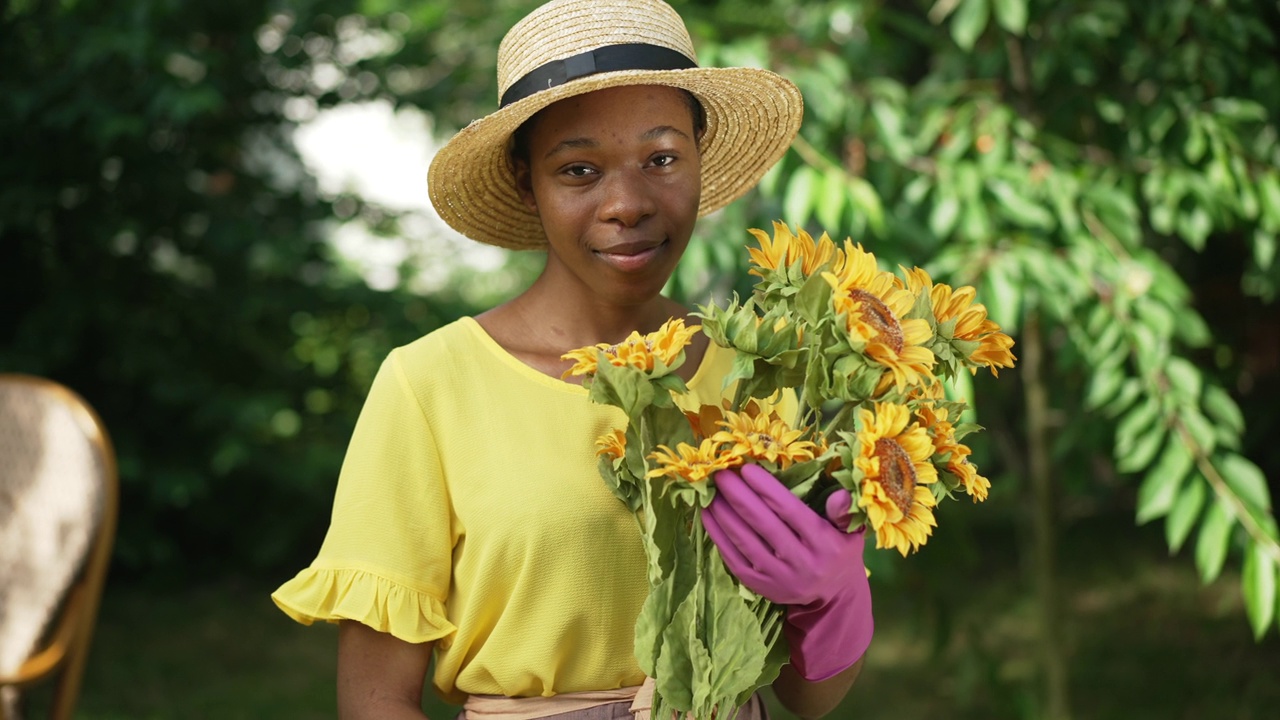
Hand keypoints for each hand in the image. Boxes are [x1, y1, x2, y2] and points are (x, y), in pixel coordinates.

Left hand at [702, 464, 872, 680]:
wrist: (832, 595)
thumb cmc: (839, 551)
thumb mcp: (850, 531)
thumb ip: (843, 512)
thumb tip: (839, 494)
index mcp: (824, 544)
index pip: (790, 511)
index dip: (766, 489)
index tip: (746, 469)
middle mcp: (801, 562)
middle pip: (763, 524)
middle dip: (739, 496)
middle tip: (721, 474)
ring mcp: (778, 577)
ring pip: (745, 541)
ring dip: (724, 514)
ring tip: (711, 491)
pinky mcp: (760, 586)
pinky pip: (734, 559)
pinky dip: (719, 536)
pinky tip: (708, 516)